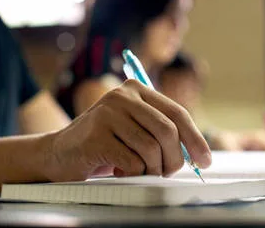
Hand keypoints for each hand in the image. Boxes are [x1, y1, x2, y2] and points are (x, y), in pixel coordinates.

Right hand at [43, 80, 211, 181]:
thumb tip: (197, 154)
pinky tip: (118, 170)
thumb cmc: (105, 144)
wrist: (59, 153)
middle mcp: (122, 96)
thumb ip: (161, 132)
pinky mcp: (96, 135)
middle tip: (169, 172)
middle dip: (175, 159)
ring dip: (152, 169)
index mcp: (136, 90)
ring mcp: (107, 113)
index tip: (205, 160)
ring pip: (151, 149)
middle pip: (167, 131)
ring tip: (140, 171)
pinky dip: (132, 173)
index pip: (177, 113)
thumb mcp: (135, 129)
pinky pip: (132, 162)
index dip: (195, 139)